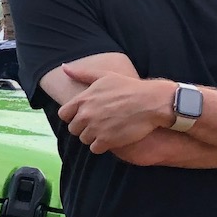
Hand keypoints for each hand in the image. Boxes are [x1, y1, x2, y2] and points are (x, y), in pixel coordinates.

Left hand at [56, 63, 173, 153]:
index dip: (72, 116)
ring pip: (84, 139)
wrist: (152, 102)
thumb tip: (64, 68)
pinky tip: (112, 138)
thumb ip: (82, 74)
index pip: (64, 115)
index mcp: (83, 99)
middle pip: (73, 129)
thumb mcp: (105, 76)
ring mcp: (95, 128)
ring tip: (107, 130)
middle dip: (83, 127)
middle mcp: (86, 114)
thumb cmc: (130, 88)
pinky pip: (95, 148)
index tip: (85, 116)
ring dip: (93, 137)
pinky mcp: (106, 140)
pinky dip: (102, 146)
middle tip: (98, 124)